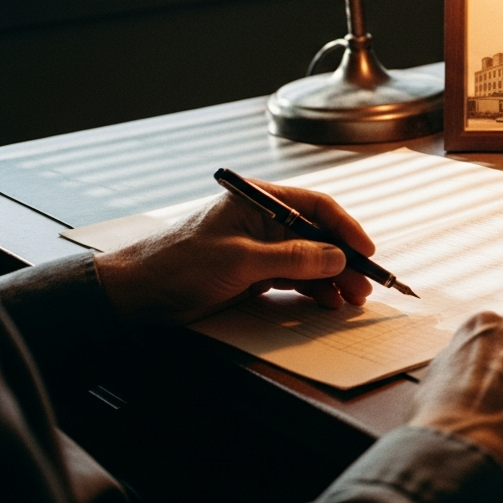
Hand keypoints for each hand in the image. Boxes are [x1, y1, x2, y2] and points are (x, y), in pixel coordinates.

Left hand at [94, 179, 375, 323]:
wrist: (136, 295)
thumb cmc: (178, 265)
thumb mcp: (240, 260)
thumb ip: (292, 258)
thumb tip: (337, 257)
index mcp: (258, 201)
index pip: (315, 206)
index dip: (345, 228)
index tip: (366, 252)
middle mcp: (263, 220)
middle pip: (317, 235)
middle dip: (343, 260)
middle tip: (364, 286)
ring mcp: (260, 247)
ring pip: (309, 259)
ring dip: (332, 278)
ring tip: (350, 300)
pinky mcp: (254, 272)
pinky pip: (294, 277)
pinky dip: (313, 289)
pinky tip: (327, 301)